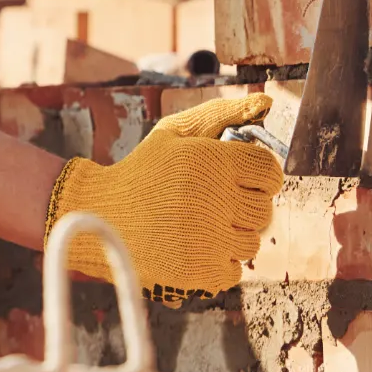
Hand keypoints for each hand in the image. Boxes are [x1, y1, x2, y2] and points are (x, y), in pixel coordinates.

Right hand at [44, 93, 282, 304]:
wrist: (102, 215)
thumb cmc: (144, 170)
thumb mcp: (176, 131)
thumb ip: (221, 113)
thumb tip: (266, 101)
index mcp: (212, 161)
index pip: (270, 171)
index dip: (261, 175)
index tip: (244, 180)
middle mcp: (216, 199)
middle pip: (264, 208)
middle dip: (245, 205)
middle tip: (214, 202)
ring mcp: (210, 239)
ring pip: (251, 241)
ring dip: (232, 234)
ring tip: (201, 224)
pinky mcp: (201, 270)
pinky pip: (235, 268)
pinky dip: (220, 260)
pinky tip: (195, 244)